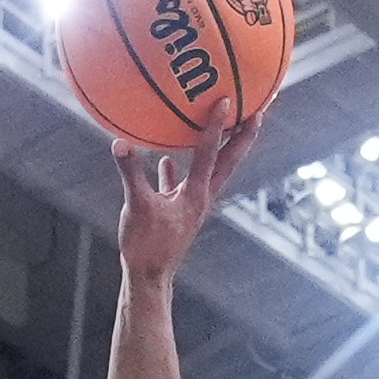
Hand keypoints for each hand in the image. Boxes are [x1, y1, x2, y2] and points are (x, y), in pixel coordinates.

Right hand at [111, 114, 259, 284]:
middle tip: (258, 111)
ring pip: (212, 169)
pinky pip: (184, 183)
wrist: (149, 277)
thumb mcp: (137, 206)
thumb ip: (131, 173)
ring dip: (220, 148)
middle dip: (243, 136)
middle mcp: (202, 196)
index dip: (217, 125)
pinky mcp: (179, 211)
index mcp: (196, 193)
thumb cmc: (147, 246)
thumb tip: (120, 143)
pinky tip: (168, 160)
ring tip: (226, 128)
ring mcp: (192, 204)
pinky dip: (180, 169)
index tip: (227, 101)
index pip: (210, 152)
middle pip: (229, 160)